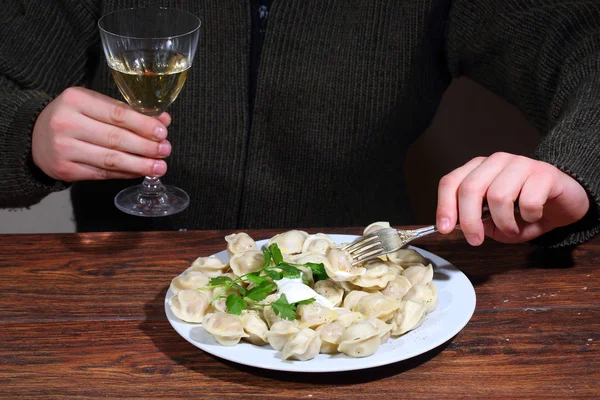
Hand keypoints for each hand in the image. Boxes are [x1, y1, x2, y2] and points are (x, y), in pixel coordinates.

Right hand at [32, 87, 171, 181]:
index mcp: (75, 100)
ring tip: (159, 166)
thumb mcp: (92, 104)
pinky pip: (102, 174)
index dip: (143, 125)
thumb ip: (125, 111)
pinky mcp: (65, 169)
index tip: (163, 132)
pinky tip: (140, 171)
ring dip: (140, 164)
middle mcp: (66, 123)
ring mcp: (64, 148)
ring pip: (110, 159)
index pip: (117, 114)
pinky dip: (125, 173)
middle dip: (146, 146)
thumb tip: (163, 121)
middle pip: (115, 138)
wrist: (34, 137)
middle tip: (165, 150)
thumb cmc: (72, 117)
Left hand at [435, 152, 589, 244]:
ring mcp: (520, 164)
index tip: (445, 229)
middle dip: (470, 220)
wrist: (564, 203)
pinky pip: (528, 201)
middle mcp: (496, 162)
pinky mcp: (544, 173)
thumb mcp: (495, 222)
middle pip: (470, 188)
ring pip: (498, 195)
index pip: (451, 182)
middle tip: (476, 240)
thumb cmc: (525, 211)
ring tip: (512, 228)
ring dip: (504, 222)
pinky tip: (533, 216)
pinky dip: (528, 217)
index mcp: (478, 170)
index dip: (444, 206)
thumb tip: (460, 225)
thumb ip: (477, 221)